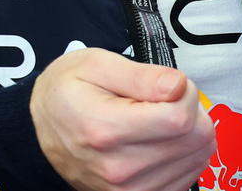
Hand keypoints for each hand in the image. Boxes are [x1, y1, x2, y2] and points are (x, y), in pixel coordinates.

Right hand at [30, 48, 213, 190]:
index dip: (186, 93)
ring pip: (198, 157)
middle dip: (192, 111)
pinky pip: (189, 176)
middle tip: (167, 100)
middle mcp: (118, 168)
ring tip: (161, 119)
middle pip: (195, 139)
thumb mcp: (96, 65)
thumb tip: (179, 86)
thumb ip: (142, 75)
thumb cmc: (69, 92)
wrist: (43, 130)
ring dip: (191, 133)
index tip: (170, 85)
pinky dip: (186, 155)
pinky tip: (164, 140)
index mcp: (106, 130)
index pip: (179, 118)